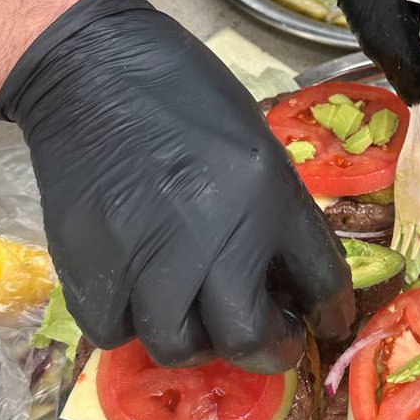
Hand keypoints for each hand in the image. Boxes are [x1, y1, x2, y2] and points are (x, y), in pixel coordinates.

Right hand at [0, 0, 353, 370]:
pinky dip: (129, 322)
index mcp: (265, 193)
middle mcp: (211, 233)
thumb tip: (286, 282)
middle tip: (260, 336)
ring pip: (176, 345)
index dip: (331, 314)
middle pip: (245, 338)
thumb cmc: (183, 96)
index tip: (323, 324)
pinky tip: (136, 292)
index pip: (321, 282)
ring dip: (193, 339)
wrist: (92, 71)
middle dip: (262, 348)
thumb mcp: (254, 146)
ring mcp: (145, 255)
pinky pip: (114, 330)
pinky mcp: (89, 262)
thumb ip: (277, 215)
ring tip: (193, 311)